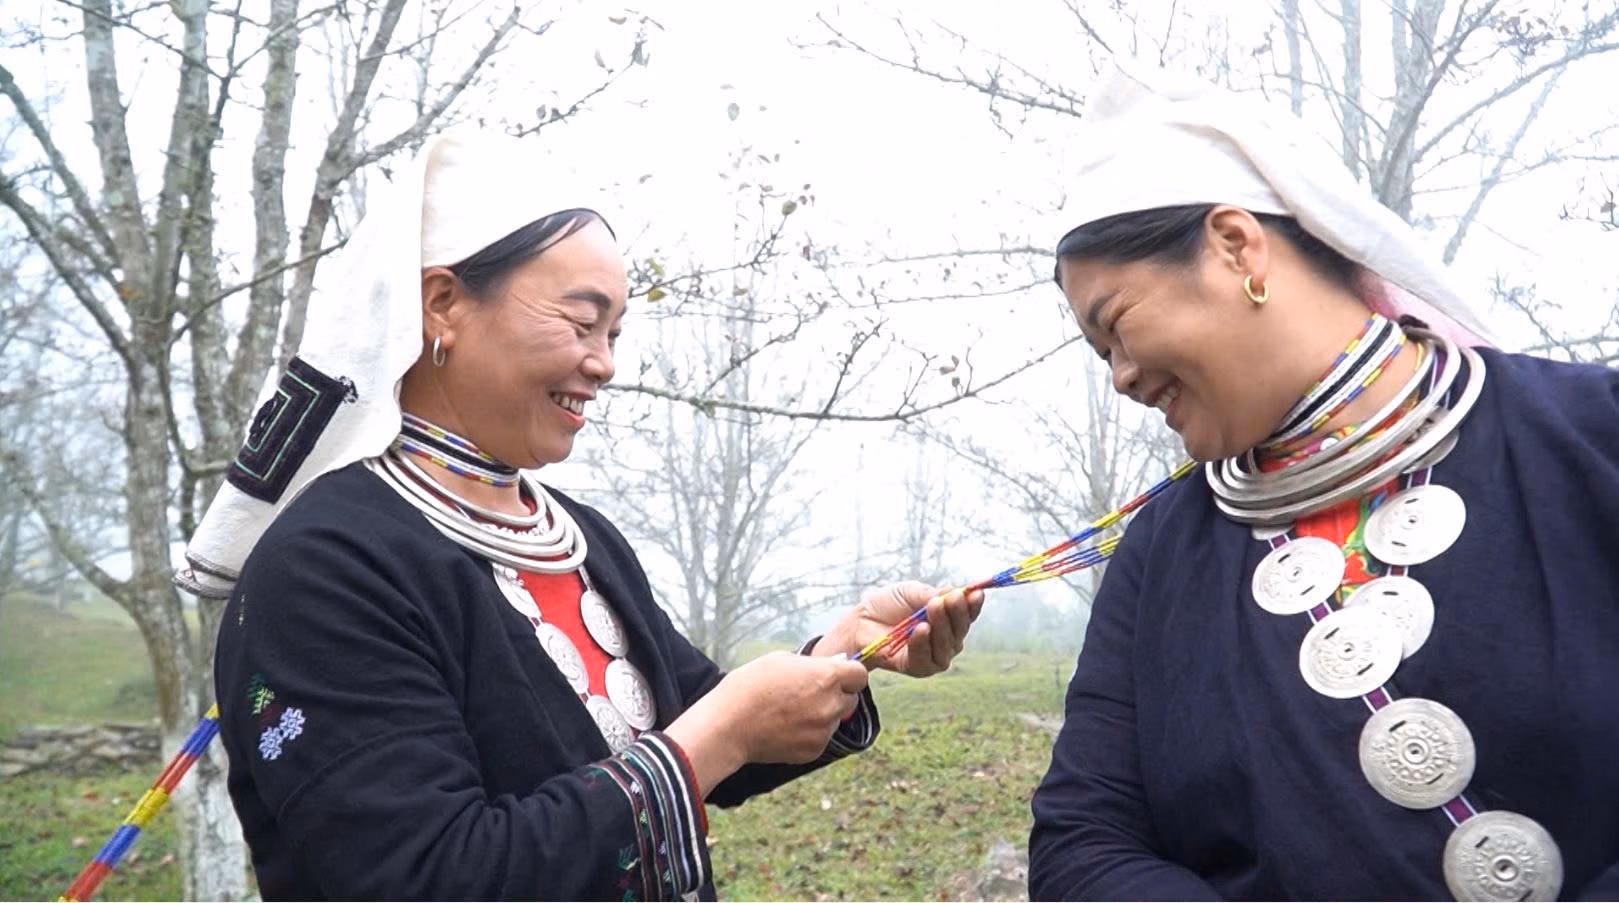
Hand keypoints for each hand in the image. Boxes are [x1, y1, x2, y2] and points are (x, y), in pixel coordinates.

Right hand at [664, 651, 868, 793]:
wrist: (728, 726)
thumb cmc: (750, 686)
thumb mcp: (781, 660)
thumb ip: (814, 664)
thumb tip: (837, 664)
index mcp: (826, 678)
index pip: (860, 675)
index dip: (849, 673)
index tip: (837, 675)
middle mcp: (831, 706)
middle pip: (851, 699)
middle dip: (838, 694)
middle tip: (811, 693)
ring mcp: (823, 731)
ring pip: (835, 720)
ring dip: (823, 715)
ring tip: (792, 711)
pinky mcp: (814, 751)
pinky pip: (822, 738)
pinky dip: (811, 733)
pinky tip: (787, 727)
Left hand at [817, 581, 983, 676]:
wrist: (861, 621)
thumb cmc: (888, 605)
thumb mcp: (911, 591)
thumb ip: (932, 594)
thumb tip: (955, 592)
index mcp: (948, 618)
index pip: (968, 614)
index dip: (973, 605)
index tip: (976, 593)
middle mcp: (946, 639)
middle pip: (961, 629)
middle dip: (958, 613)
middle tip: (952, 598)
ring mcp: (934, 655)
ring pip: (948, 645)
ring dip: (942, 626)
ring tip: (933, 608)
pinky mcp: (918, 668)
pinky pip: (926, 658)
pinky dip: (924, 643)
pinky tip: (920, 629)